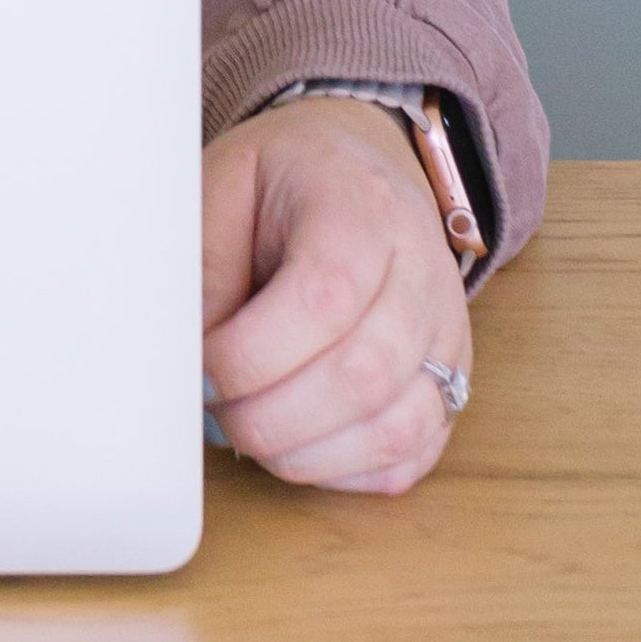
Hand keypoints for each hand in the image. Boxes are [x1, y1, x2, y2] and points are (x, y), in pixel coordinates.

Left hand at [202, 96, 470, 495]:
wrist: (357, 171)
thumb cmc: (282, 179)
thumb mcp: (225, 183)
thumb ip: (207, 265)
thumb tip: (190, 359)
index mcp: (361, 207)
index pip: (324, 298)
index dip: (254, 353)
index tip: (201, 369)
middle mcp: (422, 274)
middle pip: (364, 374)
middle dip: (272, 416)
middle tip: (215, 411)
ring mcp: (446, 335)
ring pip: (397, 428)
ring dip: (307, 452)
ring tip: (246, 431)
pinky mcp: (451, 383)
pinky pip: (412, 454)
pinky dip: (346, 470)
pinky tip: (295, 447)